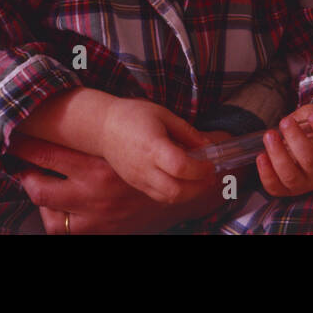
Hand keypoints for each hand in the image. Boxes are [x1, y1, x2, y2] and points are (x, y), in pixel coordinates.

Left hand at [10, 134, 227, 233]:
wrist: (185, 195)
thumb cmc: (156, 157)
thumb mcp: (134, 136)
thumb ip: (112, 125)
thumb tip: (70, 101)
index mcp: (98, 166)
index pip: (47, 154)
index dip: (25, 145)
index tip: (14, 136)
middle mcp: (92, 194)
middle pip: (37, 185)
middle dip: (21, 170)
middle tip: (15, 157)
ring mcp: (94, 216)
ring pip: (46, 212)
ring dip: (36, 195)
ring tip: (30, 180)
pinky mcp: (101, 232)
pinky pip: (62, 230)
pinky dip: (52, 219)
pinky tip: (52, 205)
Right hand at [98, 99, 213, 204]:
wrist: (102, 127)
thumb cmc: (132, 115)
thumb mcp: (162, 113)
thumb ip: (186, 131)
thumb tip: (207, 145)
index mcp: (153, 146)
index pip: (181, 167)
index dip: (200, 169)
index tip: (210, 163)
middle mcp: (145, 167)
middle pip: (177, 190)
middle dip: (200, 187)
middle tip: (209, 176)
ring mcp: (139, 178)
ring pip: (169, 198)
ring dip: (189, 193)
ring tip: (199, 181)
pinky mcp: (136, 184)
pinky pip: (159, 196)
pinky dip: (175, 194)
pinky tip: (182, 182)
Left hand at [256, 105, 312, 196]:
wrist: (310, 148)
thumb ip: (307, 115)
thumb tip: (291, 121)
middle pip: (310, 161)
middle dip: (295, 139)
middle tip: (286, 122)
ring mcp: (306, 184)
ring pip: (291, 176)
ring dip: (278, 154)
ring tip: (270, 135)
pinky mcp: (287, 189)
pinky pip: (275, 187)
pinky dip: (266, 173)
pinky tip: (261, 156)